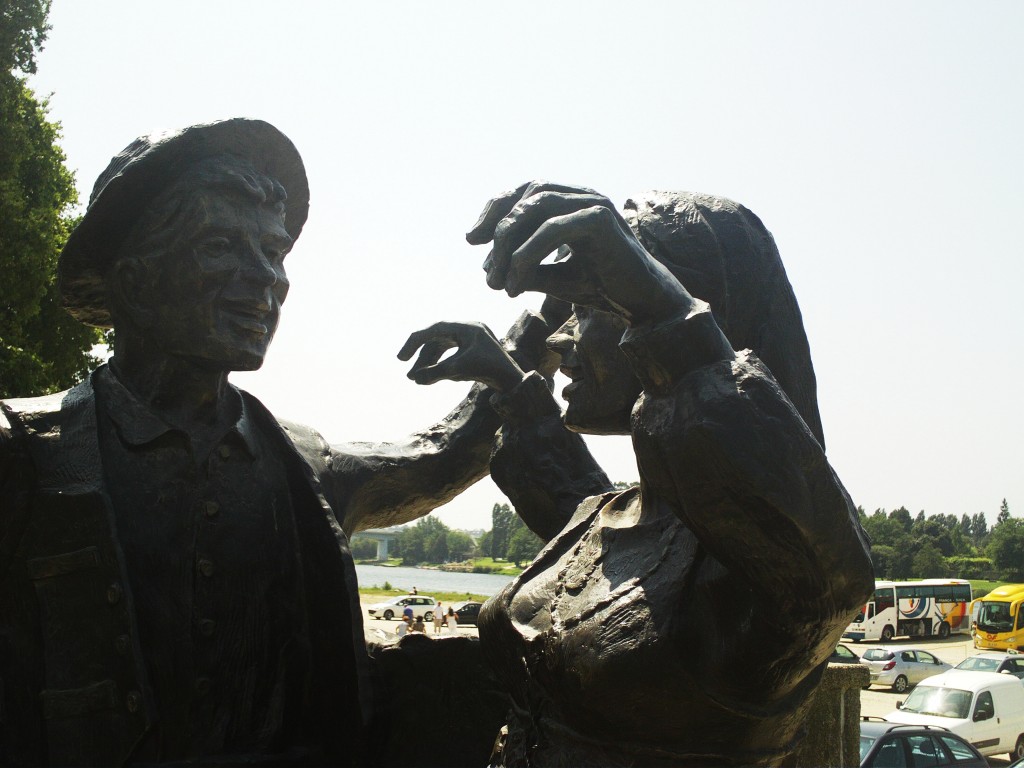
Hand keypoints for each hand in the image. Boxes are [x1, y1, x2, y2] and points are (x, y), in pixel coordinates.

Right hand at [398, 321, 525, 392]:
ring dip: (429, 363)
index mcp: (467, 327)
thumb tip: (415, 378)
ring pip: (442, 349)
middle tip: (408, 372)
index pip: (434, 330)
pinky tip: (430, 377)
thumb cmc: (489, 370)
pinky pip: (450, 355)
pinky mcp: (472, 351)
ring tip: (416, 379)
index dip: (414, 342)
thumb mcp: (460, 370)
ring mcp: (470, 340)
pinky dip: (440, 365)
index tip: (402, 358)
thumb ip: (436, 372)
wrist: (513, 381)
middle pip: (436, 340)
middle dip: (422, 357)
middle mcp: (468, 330)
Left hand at [467, 181, 693, 325]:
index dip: (494, 211)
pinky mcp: (601, 219)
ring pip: (536, 208)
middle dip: (498, 231)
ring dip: (509, 245)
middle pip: (525, 196)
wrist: (639, 302)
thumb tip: (489, 269)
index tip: (472, 240)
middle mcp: (581, 195)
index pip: (523, 192)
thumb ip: (523, 267)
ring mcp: (593, 203)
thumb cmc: (598, 286)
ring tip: (500, 280)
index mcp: (570, 201)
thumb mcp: (550, 277)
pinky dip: (528, 254)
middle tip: (488, 272)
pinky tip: (518, 280)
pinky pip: (553, 228)